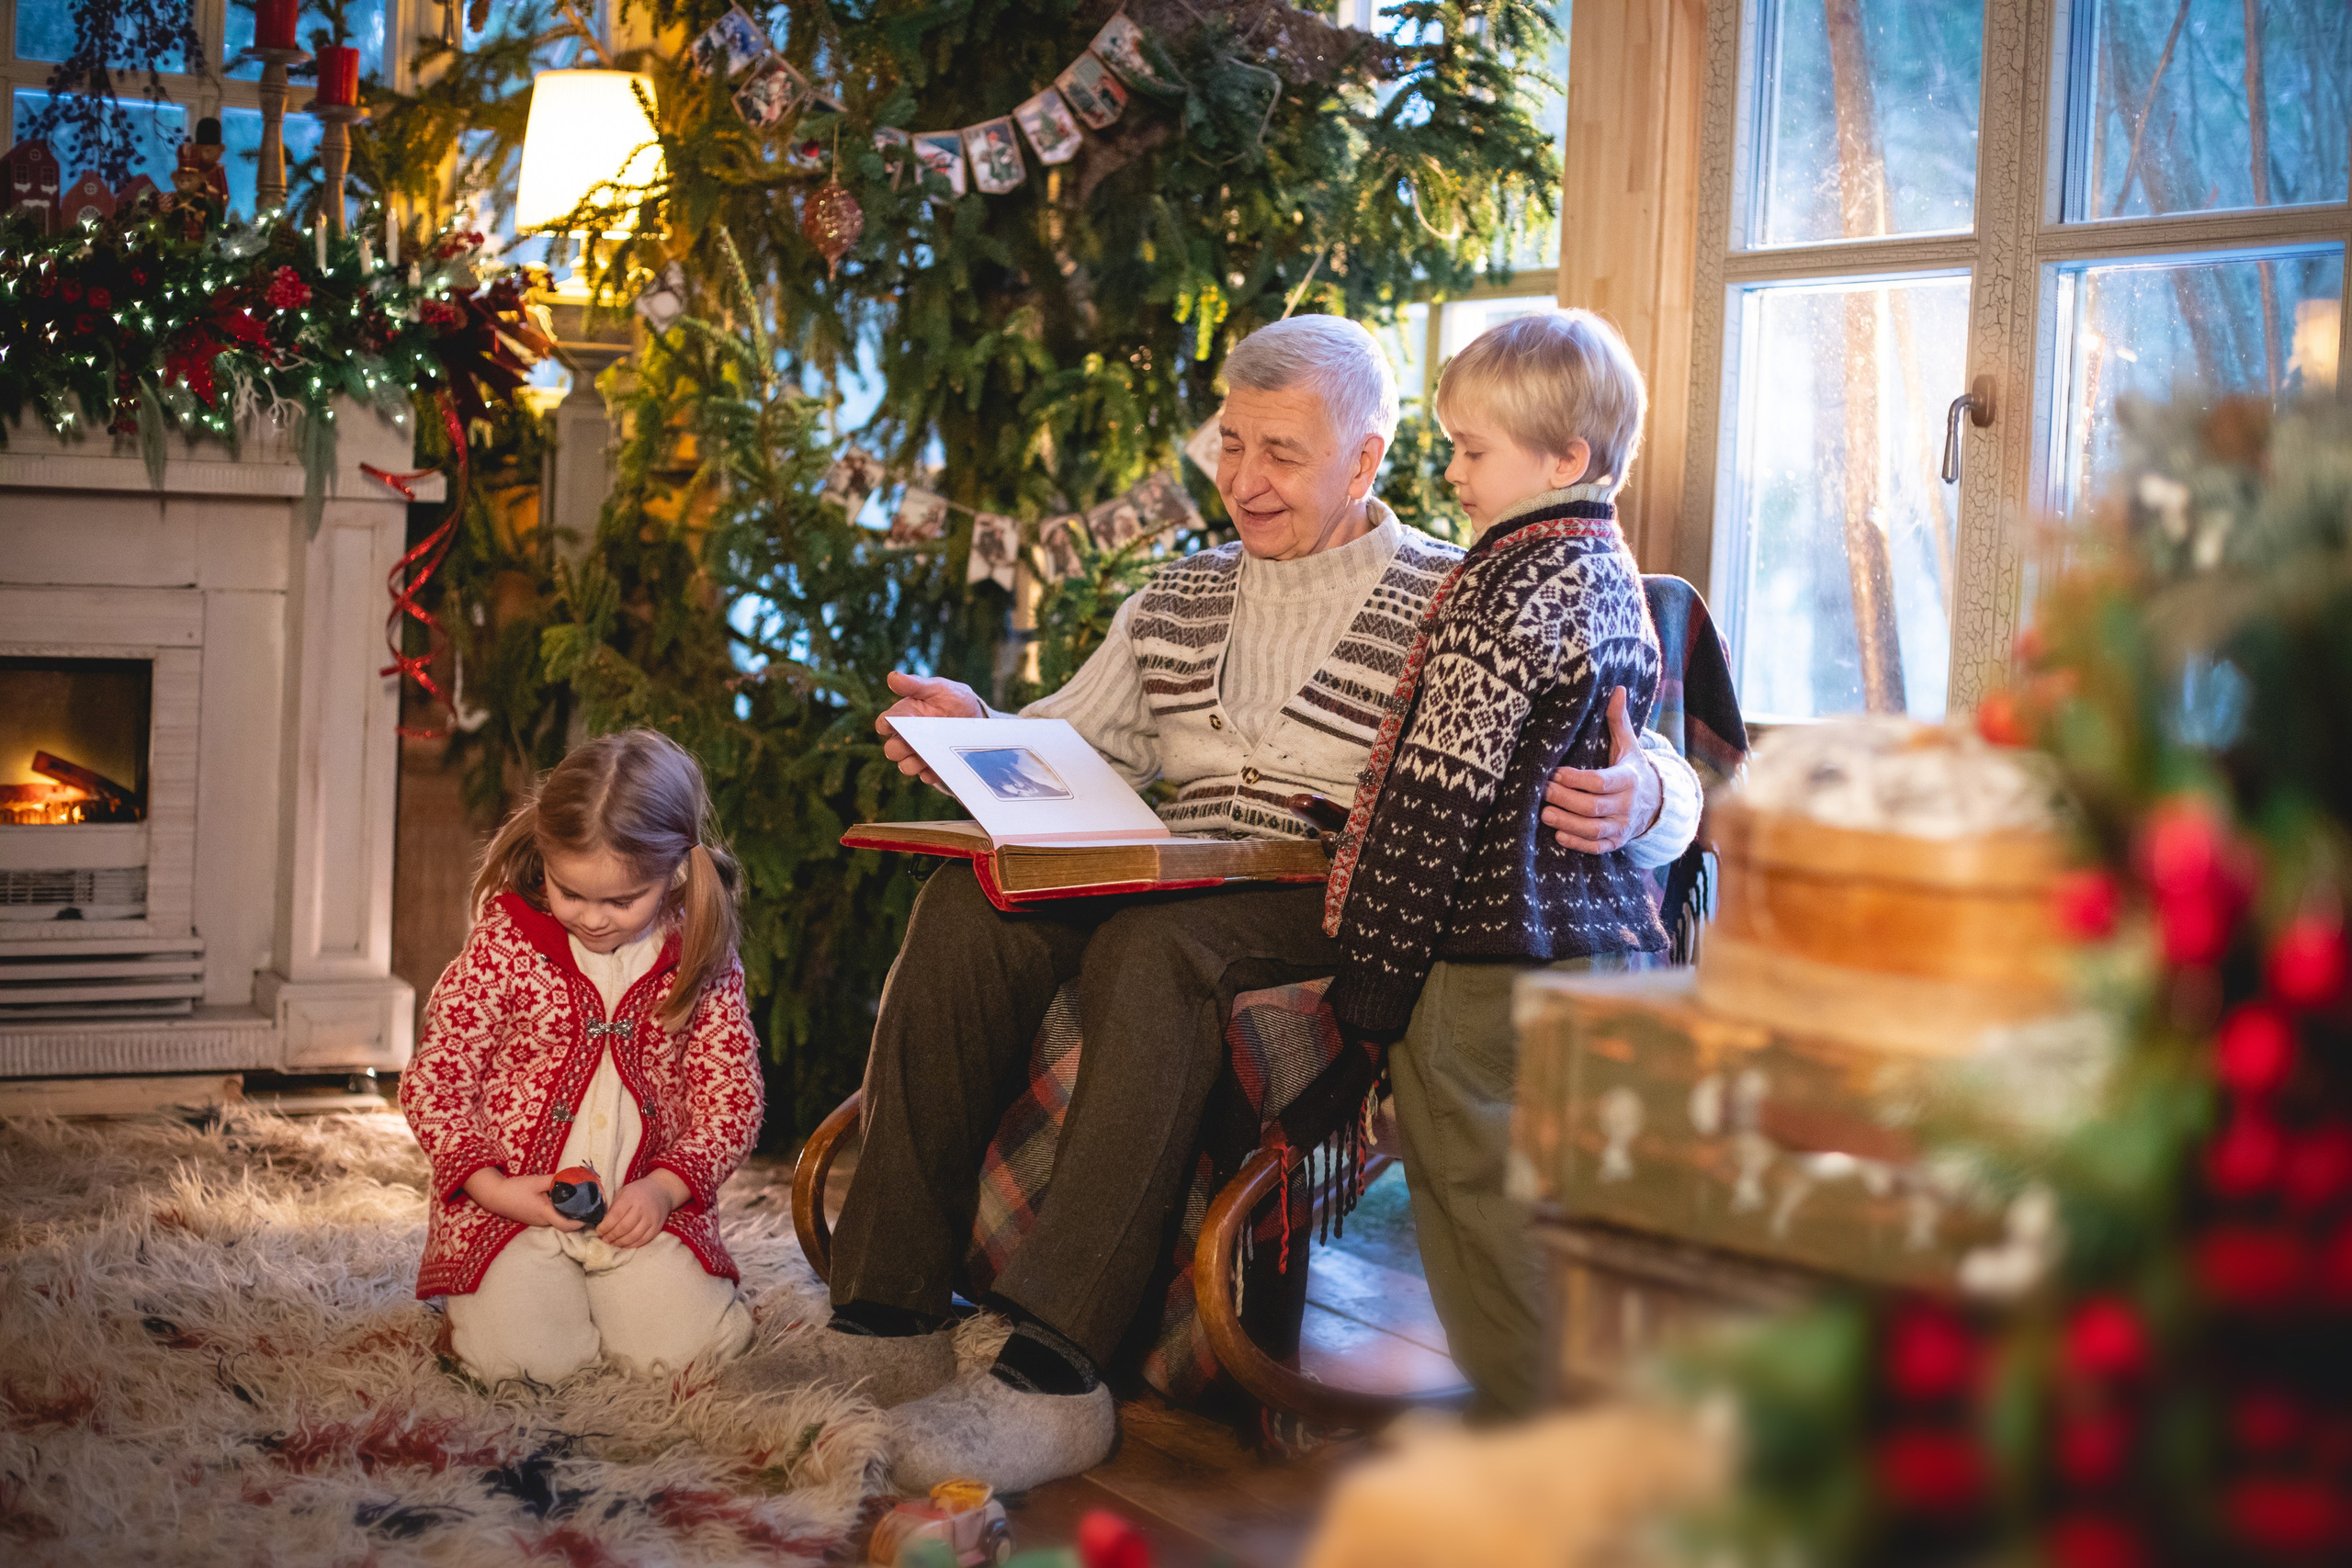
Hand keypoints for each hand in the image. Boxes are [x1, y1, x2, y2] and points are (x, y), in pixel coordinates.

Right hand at [463, 1168, 581, 1231]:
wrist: (494, 1196)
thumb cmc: (515, 1189)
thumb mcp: (536, 1181)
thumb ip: (555, 1180)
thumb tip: (573, 1176)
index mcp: (544, 1214)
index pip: (567, 1224)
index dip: (581, 1221)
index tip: (592, 1211)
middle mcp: (543, 1221)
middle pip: (566, 1223)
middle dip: (580, 1214)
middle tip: (591, 1201)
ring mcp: (539, 1221)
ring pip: (560, 1219)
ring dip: (571, 1211)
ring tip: (582, 1198)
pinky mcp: (536, 1218)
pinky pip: (553, 1216)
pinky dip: (562, 1210)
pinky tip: (567, 1198)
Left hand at [599, 1170, 689, 1248]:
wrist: (661, 1190)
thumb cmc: (638, 1191)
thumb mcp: (623, 1193)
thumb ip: (613, 1207)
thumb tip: (602, 1223)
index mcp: (630, 1197)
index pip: (615, 1216)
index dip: (605, 1226)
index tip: (599, 1231)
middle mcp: (641, 1208)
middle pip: (623, 1228)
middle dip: (611, 1236)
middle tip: (604, 1239)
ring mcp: (651, 1219)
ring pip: (633, 1236)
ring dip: (620, 1242)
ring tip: (612, 1243)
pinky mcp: (657, 1227)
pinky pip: (643, 1240)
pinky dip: (631, 1245)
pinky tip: (624, 1244)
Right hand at [874, 670, 985, 792]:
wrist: (979, 718)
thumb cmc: (954, 699)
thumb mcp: (938, 688)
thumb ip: (915, 684)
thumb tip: (891, 677)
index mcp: (904, 716)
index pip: (883, 724)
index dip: (886, 726)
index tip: (897, 723)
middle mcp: (908, 737)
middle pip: (891, 750)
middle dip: (899, 748)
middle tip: (914, 741)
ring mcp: (920, 754)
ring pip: (905, 766)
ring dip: (912, 763)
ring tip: (927, 755)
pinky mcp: (933, 767)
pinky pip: (926, 776)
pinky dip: (931, 772)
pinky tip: (940, 763)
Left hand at [1541, 687, 1662, 853]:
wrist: (1657, 803)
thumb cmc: (1632, 769)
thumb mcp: (1629, 745)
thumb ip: (1618, 720)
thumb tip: (1616, 689)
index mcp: (1629, 779)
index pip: (1601, 782)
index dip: (1577, 779)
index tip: (1555, 772)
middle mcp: (1627, 806)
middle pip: (1594, 806)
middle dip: (1566, 800)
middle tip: (1542, 792)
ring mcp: (1622, 827)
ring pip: (1594, 829)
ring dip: (1568, 823)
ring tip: (1544, 814)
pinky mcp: (1617, 842)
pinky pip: (1598, 847)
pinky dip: (1578, 844)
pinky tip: (1559, 835)